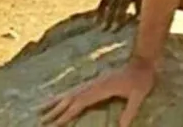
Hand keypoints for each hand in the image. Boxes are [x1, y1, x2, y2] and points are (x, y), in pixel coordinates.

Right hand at [40, 58, 156, 126]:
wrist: (143, 62)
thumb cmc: (142, 78)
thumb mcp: (139, 95)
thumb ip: (130, 110)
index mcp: (100, 89)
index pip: (79, 104)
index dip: (65, 115)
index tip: (53, 125)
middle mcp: (93, 85)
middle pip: (70, 99)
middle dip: (54, 111)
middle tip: (40, 121)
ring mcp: (93, 82)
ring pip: (70, 93)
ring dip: (55, 101)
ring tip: (39, 108)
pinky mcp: (95, 81)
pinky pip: (75, 89)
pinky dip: (64, 95)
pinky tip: (60, 98)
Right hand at [97, 0, 146, 30]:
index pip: (142, 8)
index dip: (142, 19)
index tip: (142, 29)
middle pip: (123, 9)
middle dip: (120, 22)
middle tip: (118, 32)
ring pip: (112, 8)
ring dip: (108, 20)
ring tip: (106, 30)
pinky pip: (104, 3)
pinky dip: (100, 12)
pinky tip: (96, 22)